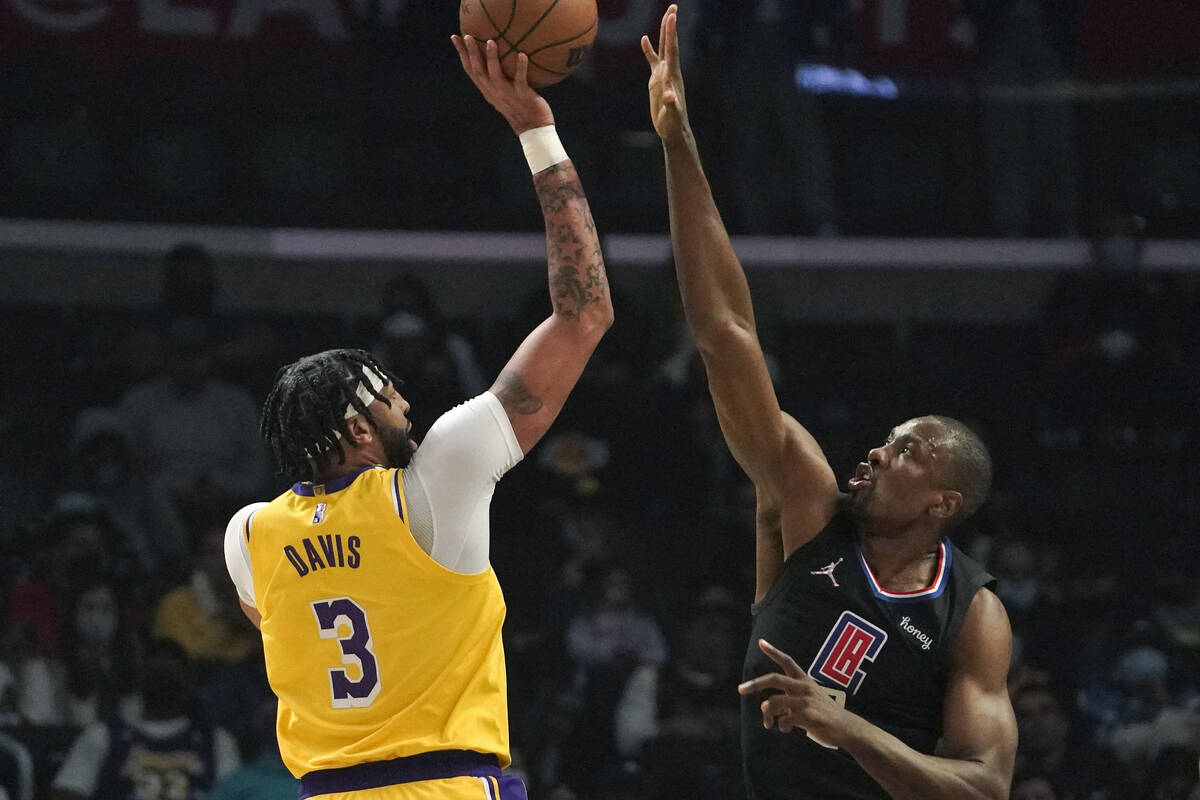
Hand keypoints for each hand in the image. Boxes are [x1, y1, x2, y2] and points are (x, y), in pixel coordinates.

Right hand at [451, 35, 553, 134]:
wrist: (533, 128)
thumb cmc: (520, 106)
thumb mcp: (503, 92)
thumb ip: (498, 77)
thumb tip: (497, 57)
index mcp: (487, 90)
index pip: (470, 70)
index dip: (462, 53)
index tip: (455, 37)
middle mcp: (493, 92)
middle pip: (478, 71)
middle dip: (471, 53)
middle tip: (468, 36)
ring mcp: (507, 94)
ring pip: (495, 75)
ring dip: (491, 58)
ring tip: (491, 41)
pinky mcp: (522, 96)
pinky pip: (520, 80)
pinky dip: (521, 67)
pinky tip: (522, 54)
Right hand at [640, 4, 689, 144]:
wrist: (674, 130)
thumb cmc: (673, 124)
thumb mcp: (672, 115)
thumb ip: (671, 106)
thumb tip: (669, 97)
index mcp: (672, 76)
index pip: (672, 50)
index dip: (671, 33)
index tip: (672, 16)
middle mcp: (669, 71)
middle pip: (670, 44)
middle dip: (670, 26)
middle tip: (673, 7)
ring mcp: (663, 74)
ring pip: (663, 48)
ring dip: (663, 32)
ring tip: (666, 14)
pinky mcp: (657, 80)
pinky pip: (652, 60)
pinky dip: (648, 50)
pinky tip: (644, 39)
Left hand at [738, 639, 849, 745]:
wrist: (846, 728)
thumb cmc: (825, 714)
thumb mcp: (810, 699)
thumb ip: (789, 699)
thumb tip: (766, 707)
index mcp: (805, 681)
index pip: (788, 661)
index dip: (773, 651)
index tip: (761, 642)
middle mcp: (804, 687)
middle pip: (774, 679)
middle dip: (754, 684)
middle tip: (740, 689)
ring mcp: (805, 701)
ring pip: (773, 702)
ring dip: (767, 715)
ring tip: (769, 724)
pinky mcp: (807, 716)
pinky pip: (783, 720)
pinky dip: (781, 726)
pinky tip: (786, 729)